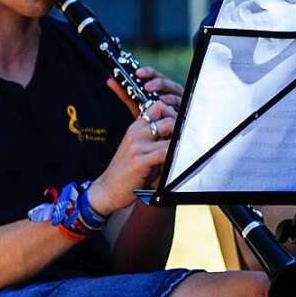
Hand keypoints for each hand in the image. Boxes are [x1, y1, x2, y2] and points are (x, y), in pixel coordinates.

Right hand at [87, 100, 176, 214]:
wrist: (108, 189)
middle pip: (167, 118)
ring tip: (185, 150)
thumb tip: (181, 134)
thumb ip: (157, 140)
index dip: (173, 113)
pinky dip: (175, 154)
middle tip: (187, 139)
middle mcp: (136, 133)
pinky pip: (165, 152)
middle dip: (181, 127)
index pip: (157, 107)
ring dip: (180, 142)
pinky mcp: (139, 160)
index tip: (181, 125)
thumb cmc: (129, 171)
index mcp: (136, 128)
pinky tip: (178, 160)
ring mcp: (137, 146)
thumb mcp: (141, 149)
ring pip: (169, 132)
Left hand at [106, 66, 182, 118]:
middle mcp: (172, 93)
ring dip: (164, 91)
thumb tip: (110, 80)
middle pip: (167, 81)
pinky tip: (164, 102)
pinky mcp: (186, 109)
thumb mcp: (137, 107)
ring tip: (153, 93)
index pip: (156, 76)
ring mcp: (180, 101)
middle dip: (157, 81)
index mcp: (161, 90)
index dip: (148, 72)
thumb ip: (126, 95)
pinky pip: (181, 102)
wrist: (160, 141)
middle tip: (146, 86)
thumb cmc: (152, 122)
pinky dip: (172, 101)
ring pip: (175, 90)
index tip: (138, 73)